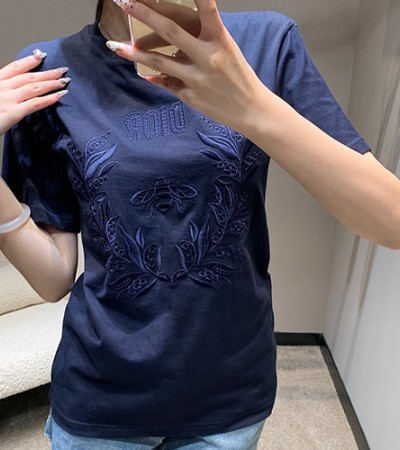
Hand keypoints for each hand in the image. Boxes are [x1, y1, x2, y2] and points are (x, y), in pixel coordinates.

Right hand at [0, 51, 69, 135]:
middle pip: (28, 77)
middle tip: (62, 70)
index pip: (13, 68)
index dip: (28, 61)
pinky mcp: (13, 112)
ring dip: (51, 83)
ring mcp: (7, 99)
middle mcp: (0, 87)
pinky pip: (35, 104)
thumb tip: (10, 92)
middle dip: (46, 72)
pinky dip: (50, 99)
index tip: (41, 56)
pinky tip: (60, 96)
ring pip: (34, 87)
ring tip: (65, 81)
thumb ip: (0, 91)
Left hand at [110, 0, 268, 134]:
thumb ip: (202, 39)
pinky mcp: (190, 96)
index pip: (204, 8)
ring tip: (116, 46)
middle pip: (170, 31)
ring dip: (134, 52)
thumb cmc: (240, 77)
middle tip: (124, 2)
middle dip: (145, 14)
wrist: (251, 110)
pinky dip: (154, 76)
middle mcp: (207, 56)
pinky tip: (144, 73)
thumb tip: (171, 34)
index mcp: (221, 39)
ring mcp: (197, 77)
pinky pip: (166, 82)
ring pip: (159, 62)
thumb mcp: (227, 50)